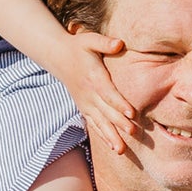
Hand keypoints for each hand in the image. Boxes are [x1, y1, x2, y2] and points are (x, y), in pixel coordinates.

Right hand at [55, 31, 138, 155]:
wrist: (58, 57)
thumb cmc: (79, 47)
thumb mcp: (90, 40)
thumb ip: (105, 42)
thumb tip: (119, 43)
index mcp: (94, 77)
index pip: (108, 93)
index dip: (120, 103)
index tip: (132, 113)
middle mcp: (89, 93)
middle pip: (106, 111)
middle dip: (119, 123)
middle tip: (133, 133)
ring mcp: (86, 103)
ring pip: (100, 122)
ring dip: (111, 136)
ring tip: (122, 150)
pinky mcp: (84, 108)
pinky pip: (94, 124)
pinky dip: (103, 136)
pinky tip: (114, 147)